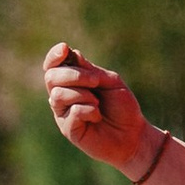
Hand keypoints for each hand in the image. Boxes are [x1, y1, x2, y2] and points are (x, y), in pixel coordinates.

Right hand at [43, 40, 151, 175]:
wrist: (133, 134)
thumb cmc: (122, 107)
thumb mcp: (109, 81)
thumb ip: (89, 69)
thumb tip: (70, 53)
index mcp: (72, 81)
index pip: (53, 65)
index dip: (53, 56)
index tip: (64, 49)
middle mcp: (63, 96)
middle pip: (51, 77)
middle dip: (73, 75)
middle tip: (96, 81)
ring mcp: (63, 113)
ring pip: (58, 94)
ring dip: (83, 94)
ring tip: (98, 102)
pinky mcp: (68, 129)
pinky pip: (72, 112)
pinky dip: (89, 110)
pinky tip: (97, 116)